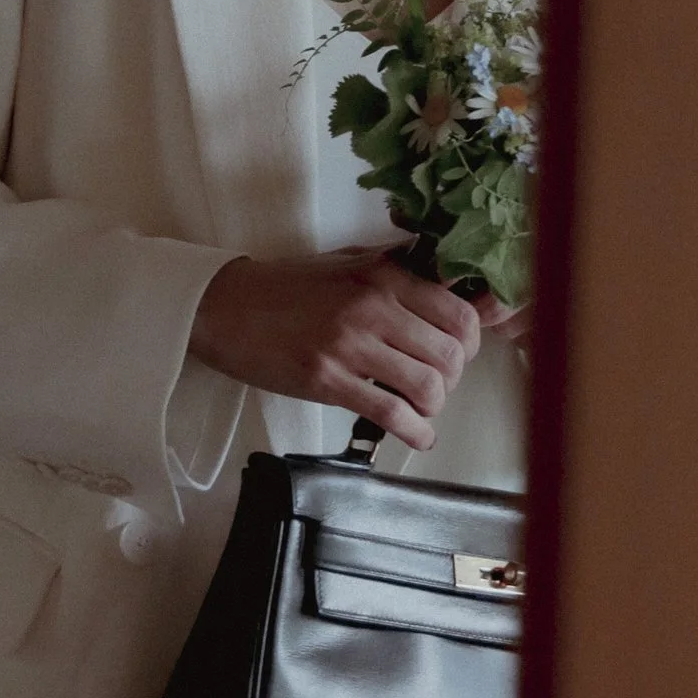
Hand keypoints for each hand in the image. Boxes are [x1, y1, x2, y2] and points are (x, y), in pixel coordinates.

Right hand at [188, 246, 488, 453]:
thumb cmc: (287, 286)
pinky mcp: (328, 381)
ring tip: (422, 410)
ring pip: (428, 386)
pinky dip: (416, 432)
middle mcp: (374, 307)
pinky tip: (418, 436)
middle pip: (451, 355)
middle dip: (454, 379)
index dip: (471, 344)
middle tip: (438, 386)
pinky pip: (391, 414)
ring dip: (434, 407)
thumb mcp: (349, 262)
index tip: (460, 356)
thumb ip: (396, 273)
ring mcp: (350, 345)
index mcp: (383, 275)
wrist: (226, 305)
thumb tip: (444, 290)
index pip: (458, 314)